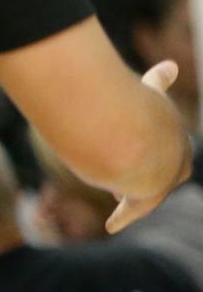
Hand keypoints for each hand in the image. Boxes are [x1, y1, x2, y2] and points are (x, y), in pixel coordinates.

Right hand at [107, 61, 191, 233]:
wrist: (129, 137)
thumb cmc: (135, 108)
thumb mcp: (150, 91)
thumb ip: (158, 82)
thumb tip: (170, 65)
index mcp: (179, 140)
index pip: (175, 148)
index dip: (160, 148)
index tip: (150, 150)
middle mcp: (176, 164)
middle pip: (169, 174)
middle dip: (153, 176)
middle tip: (135, 178)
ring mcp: (162, 183)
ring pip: (149, 192)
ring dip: (134, 193)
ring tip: (117, 193)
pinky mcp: (143, 199)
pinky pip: (132, 211)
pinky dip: (122, 217)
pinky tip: (112, 226)